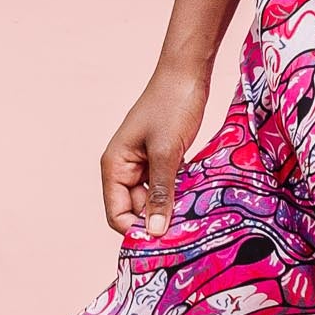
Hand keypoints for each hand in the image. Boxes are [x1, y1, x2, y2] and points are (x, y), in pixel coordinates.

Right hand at [100, 63, 210, 239]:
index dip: (137, 230)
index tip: (165, 243)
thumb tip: (155, 232)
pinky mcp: (163, 157)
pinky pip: (168, 185)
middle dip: (158, 221)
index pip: (117, 214)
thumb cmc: (172, 105)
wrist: (187, 72)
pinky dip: (180, 193)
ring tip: (195, 220)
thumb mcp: (167, 152)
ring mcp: (145, 163)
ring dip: (171, 208)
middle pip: (136, 210)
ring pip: (154, 199)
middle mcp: (125, 168)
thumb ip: (161, 192)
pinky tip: (199, 201)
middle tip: (187, 235)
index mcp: (115, 166)